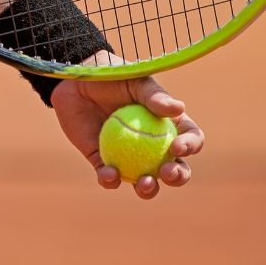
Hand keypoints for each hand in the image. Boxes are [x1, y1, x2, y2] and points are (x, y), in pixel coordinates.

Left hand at [50, 52, 204, 199]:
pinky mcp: (103, 162)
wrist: (75, 82)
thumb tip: (178, 108)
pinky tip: (109, 173)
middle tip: (166, 172)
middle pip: (174, 168)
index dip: (190, 146)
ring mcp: (129, 156)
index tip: (177, 146)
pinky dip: (110, 180)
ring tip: (144, 184)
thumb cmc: (112, 76)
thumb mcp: (135, 81)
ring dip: (149, 189)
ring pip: (145, 181)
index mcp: (168, 124)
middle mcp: (153, 145)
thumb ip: (154, 96)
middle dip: (177, 176)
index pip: (190, 138)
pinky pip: (110, 178)